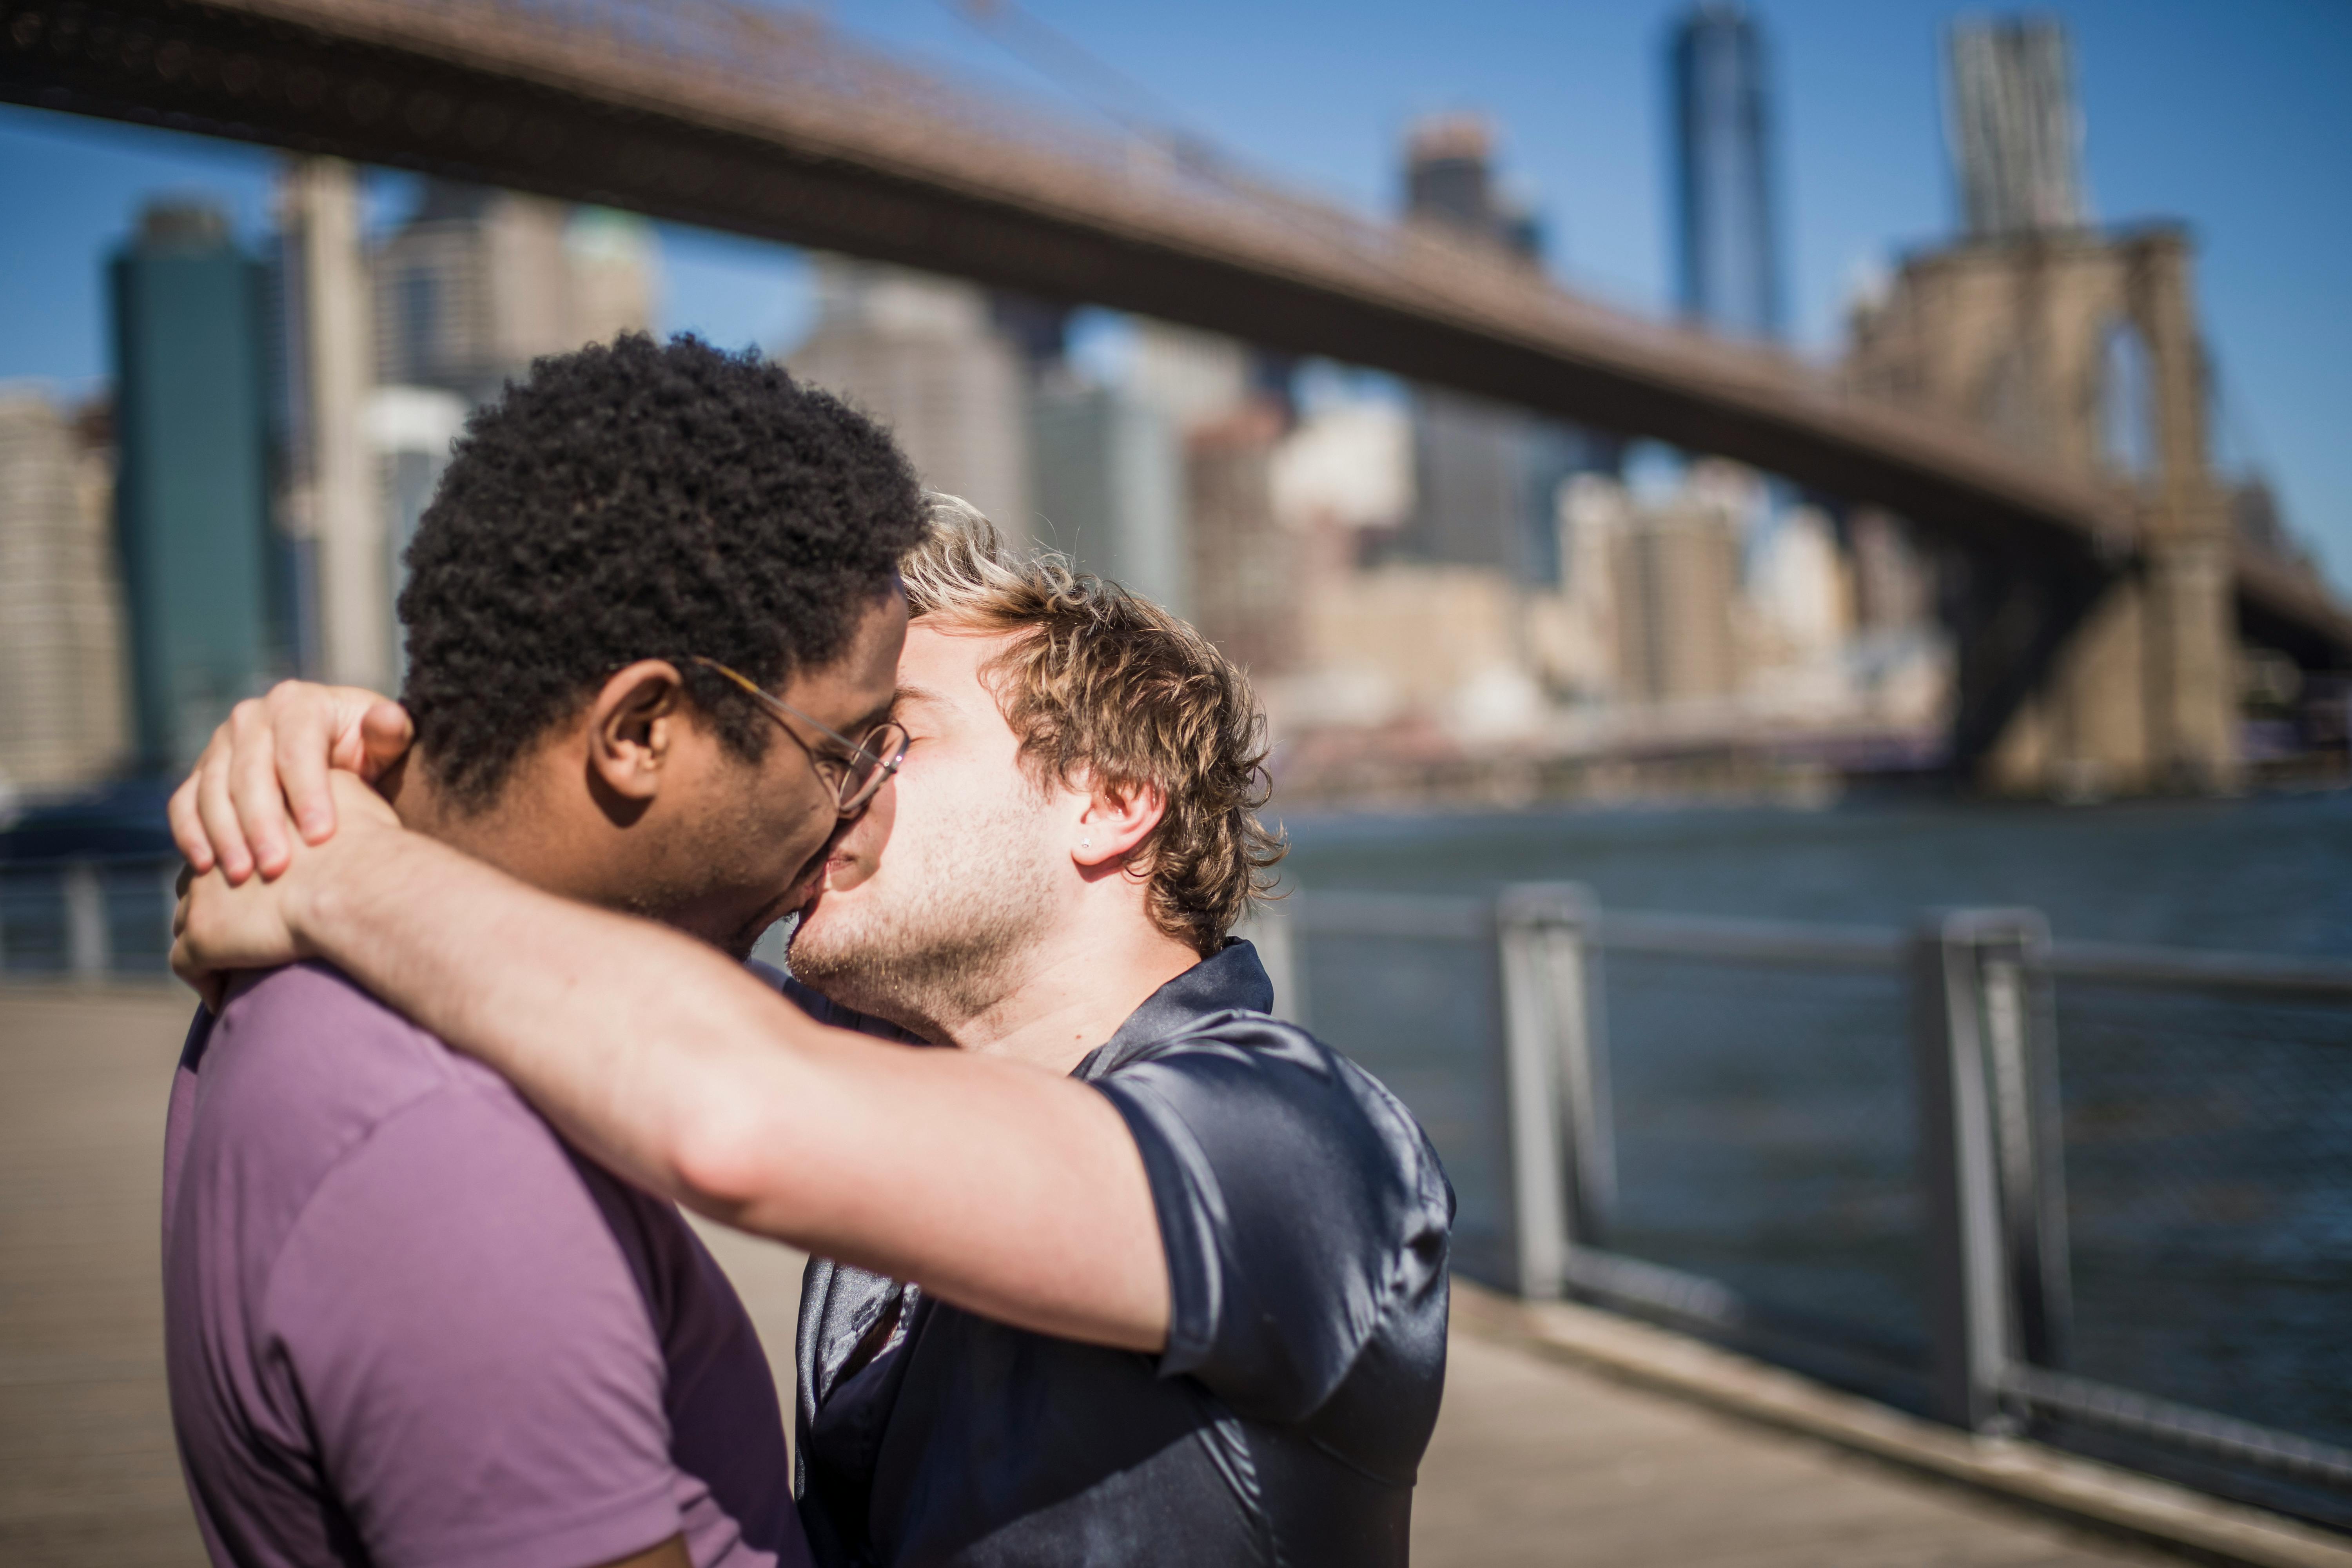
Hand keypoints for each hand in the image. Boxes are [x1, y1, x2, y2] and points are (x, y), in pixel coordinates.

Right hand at [169, 681, 412, 883]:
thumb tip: (388, 719)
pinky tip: (206, 867)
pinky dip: (190, 833)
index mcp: (298, 703)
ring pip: (212, 790)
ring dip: (225, 835)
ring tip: (243, 876)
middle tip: (277, 868)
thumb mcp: (387, 741)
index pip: (297, 749)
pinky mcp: (202, 773)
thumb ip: (389, 730)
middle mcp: (252, 717)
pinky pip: (184, 803)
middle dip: (262, 823)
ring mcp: (221, 744)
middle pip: (250, 773)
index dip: (308, 793)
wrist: (339, 760)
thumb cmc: (370, 753)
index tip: (322, 836)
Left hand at [173, 773, 404, 1009]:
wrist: (355, 883)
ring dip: (208, 938)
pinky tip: (224, 997)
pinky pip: (187, 965)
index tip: (263, 882)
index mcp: (249, 814)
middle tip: (244, 921)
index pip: (230, 835)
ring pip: (187, 919)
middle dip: (216, 898)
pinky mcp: (204, 938)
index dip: (243, 859)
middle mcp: (217, 848)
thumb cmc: (368, 845)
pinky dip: (203, 980)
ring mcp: (204, 895)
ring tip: (233, 961)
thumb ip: (334, 787)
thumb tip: (341, 782)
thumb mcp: (352, 795)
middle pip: (200, 877)